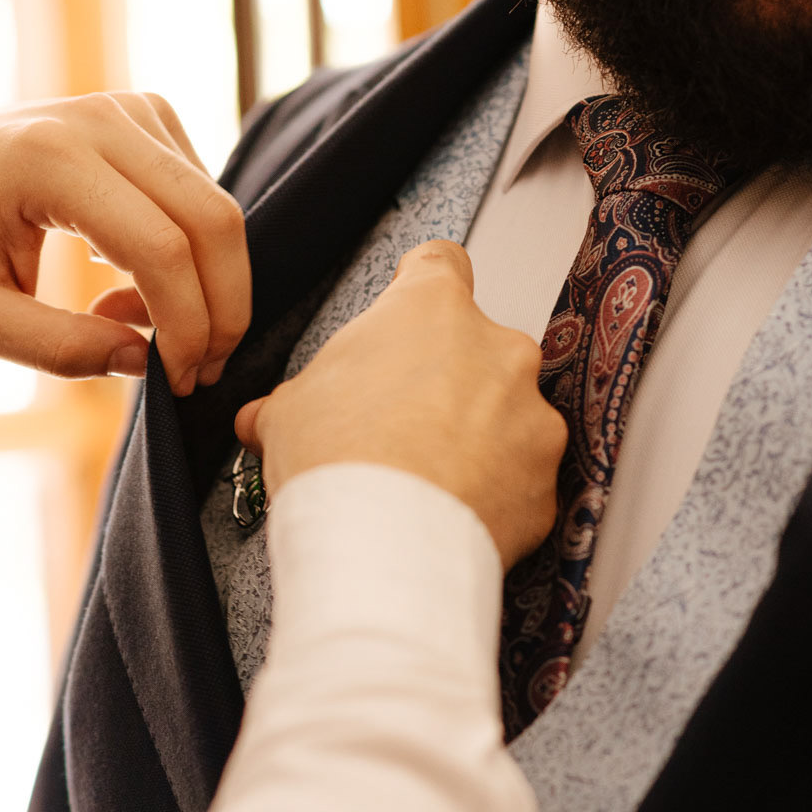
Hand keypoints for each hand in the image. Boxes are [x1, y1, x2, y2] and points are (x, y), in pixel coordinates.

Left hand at [0, 93, 250, 396]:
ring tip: (127, 320)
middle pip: (212, 221)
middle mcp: (101, 118)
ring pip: (215, 209)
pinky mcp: (146, 114)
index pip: (162, 247)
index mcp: (51, 158)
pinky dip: (187, 251)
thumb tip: (141, 360)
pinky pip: (201, 193)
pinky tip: (125, 277)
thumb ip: (53, 347)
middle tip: (197, 370)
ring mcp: (129, 107)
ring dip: (201, 284)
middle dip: (222, 309)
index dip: (188, 324)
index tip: (179, 380)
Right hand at [233, 241, 566, 563]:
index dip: (421, 288)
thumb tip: (264, 419)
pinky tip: (452, 513)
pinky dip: (495, 493)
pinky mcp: (546, 479)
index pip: (441, 265)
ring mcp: (532, 414)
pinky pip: (522, 478)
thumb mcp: (286, 412)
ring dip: (477, 439)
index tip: (409, 314)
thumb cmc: (339, 462)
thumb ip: (290, 401)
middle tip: (400, 425)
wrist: (383, 546)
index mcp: (432, 309)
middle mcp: (497, 349)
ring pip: (507, 416)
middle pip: (476, 349)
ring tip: (427, 480)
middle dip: (446, 382)